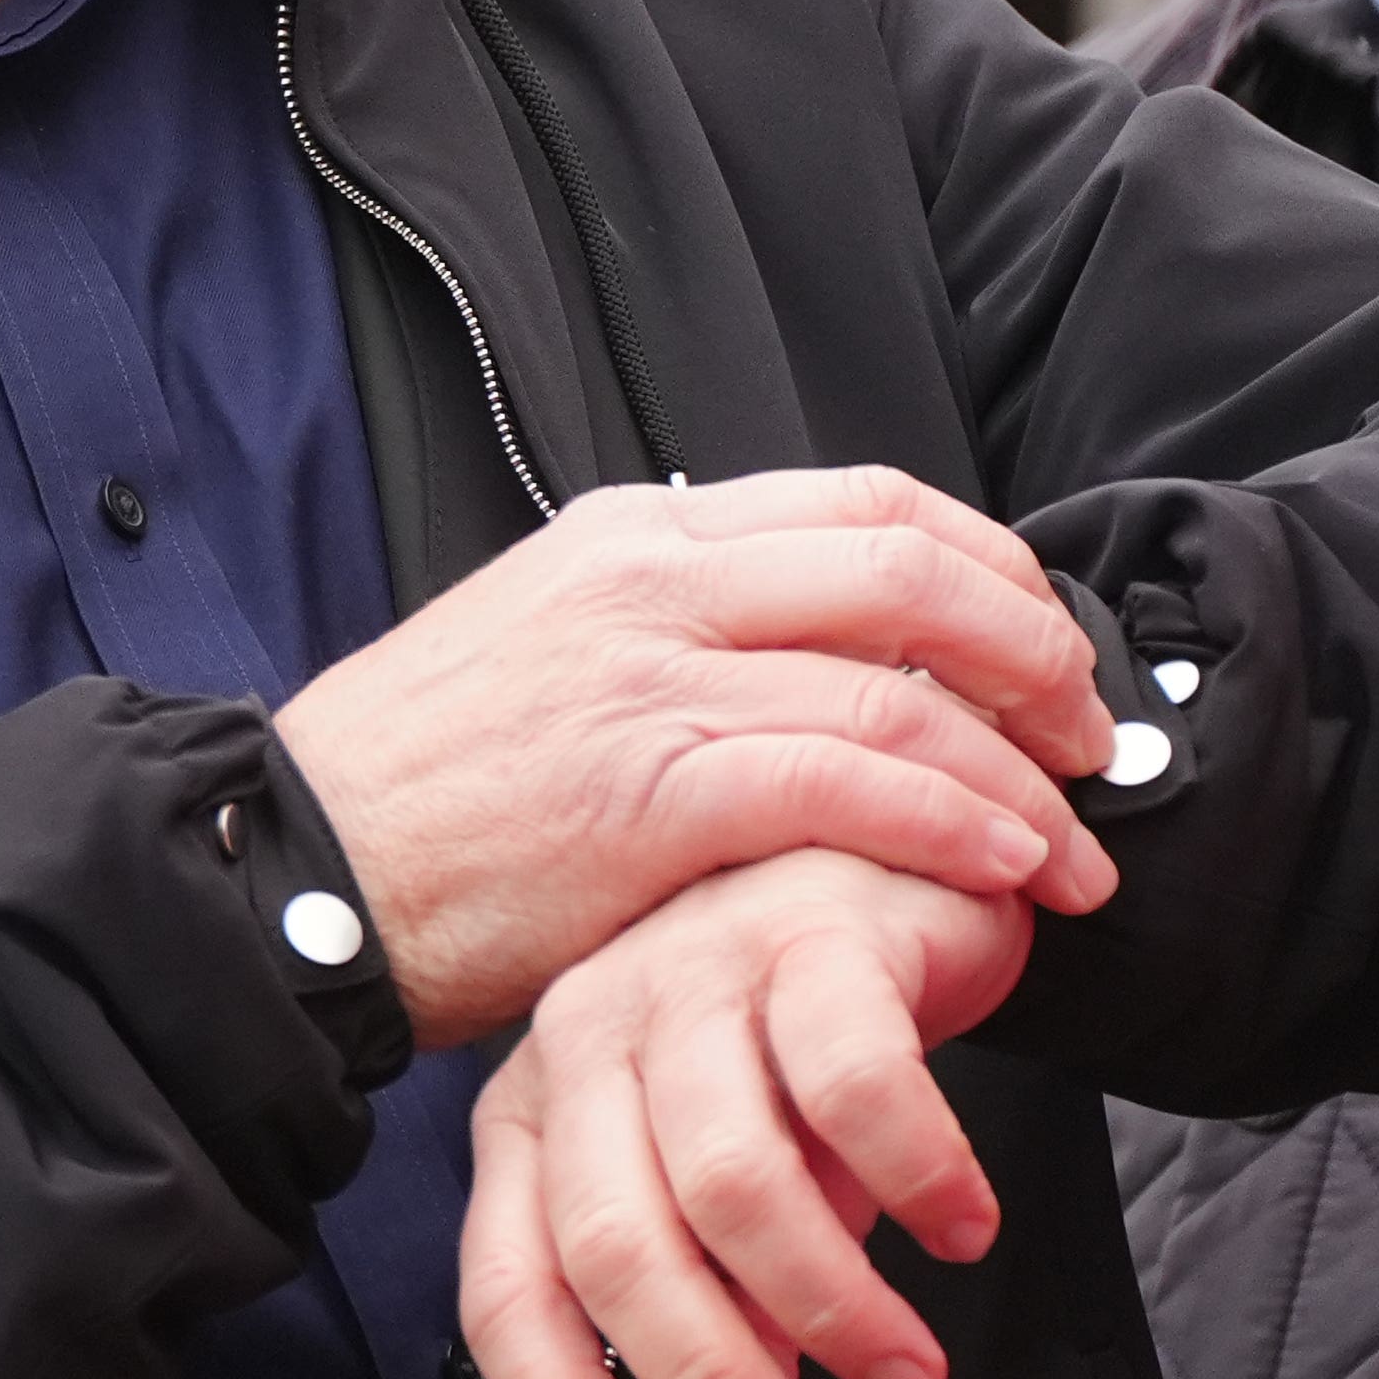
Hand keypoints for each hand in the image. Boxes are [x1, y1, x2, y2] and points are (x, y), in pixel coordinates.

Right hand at [272, 467, 1113, 1044]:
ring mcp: (650, 681)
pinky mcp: (646, 792)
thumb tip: (808, 663)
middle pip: (908, 567)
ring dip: (1018, 774)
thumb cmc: (422, 791)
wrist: (290, 867)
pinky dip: (949, 829)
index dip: (992, 572)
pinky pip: (846, 788)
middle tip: (1089, 740)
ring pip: (895, 688)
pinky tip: (1002, 874)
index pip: (869, 504)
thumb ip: (675, 635)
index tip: (1043, 651)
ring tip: (1073, 848)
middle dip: (1034, 654)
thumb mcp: (549, 652)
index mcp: (639, 533)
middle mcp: (654, 580)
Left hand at [455, 846, 1046, 1378]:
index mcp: (543, 1114)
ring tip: (906, 1377)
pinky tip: (965, 1231)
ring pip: (735, 1177)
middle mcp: (592, 1037)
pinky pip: (856, 1081)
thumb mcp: (745, 1232)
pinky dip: (919, 1175)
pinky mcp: (810, 933)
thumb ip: (723, 1365)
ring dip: (831, 1304)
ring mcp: (693, 973)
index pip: (513, 1283)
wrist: (898, 887)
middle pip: (618, 1243)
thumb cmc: (797, 1067)